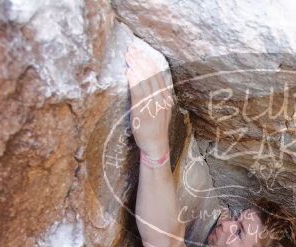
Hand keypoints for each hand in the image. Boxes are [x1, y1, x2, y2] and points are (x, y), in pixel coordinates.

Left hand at [125, 42, 173, 157]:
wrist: (156, 146)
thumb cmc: (155, 128)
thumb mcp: (161, 110)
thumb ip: (158, 96)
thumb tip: (150, 80)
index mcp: (166, 98)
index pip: (159, 75)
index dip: (150, 61)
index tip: (141, 51)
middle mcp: (161, 101)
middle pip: (152, 76)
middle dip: (142, 60)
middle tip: (132, 49)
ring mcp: (153, 107)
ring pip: (146, 83)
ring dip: (137, 67)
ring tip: (129, 56)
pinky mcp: (143, 114)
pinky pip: (139, 95)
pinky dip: (134, 82)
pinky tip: (130, 73)